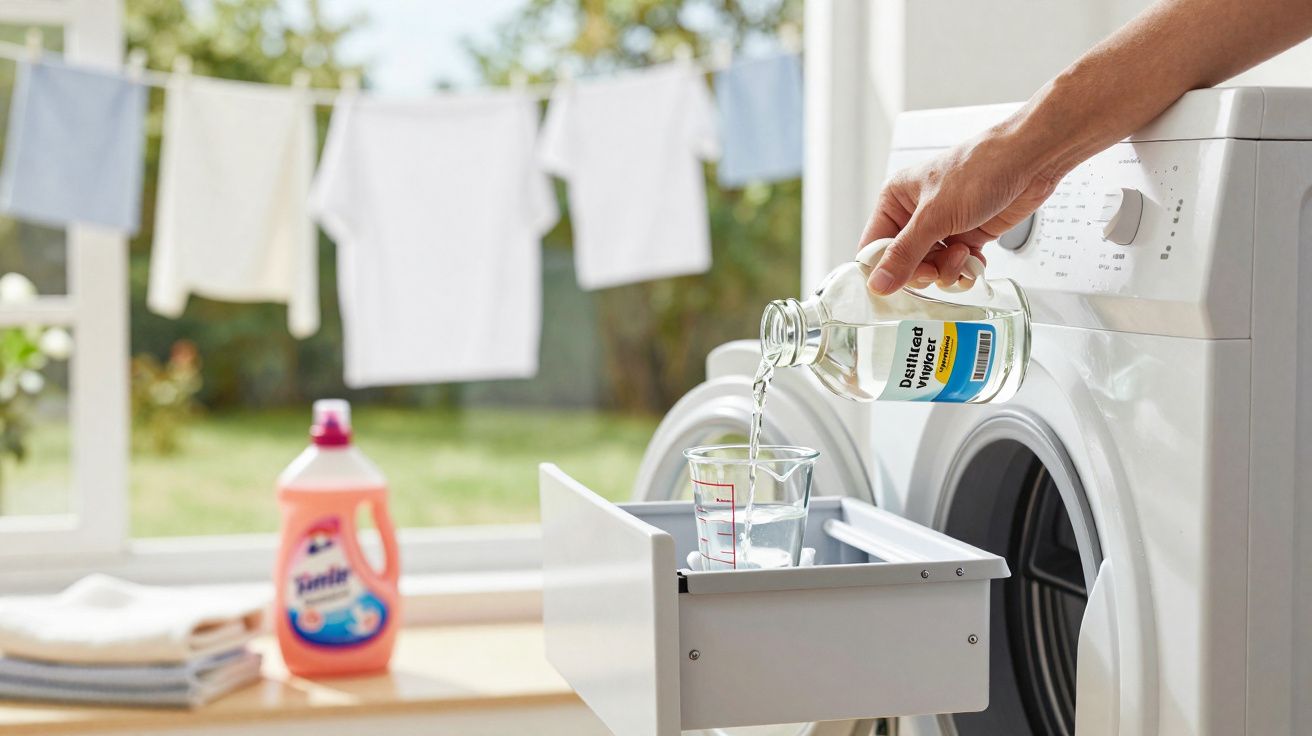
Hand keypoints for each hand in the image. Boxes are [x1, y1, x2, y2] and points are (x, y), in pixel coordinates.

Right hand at [859, 129, 1060, 294]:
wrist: (1029, 161)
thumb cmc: (980, 169)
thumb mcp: (934, 216)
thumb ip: (905, 254)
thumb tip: (878, 284)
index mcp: (896, 200)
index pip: (874, 247)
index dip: (884, 269)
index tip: (898, 284)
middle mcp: (916, 215)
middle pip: (903, 264)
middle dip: (923, 270)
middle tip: (937, 268)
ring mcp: (942, 227)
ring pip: (931, 269)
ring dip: (948, 270)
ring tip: (963, 253)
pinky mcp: (966, 236)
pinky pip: (955, 268)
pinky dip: (965, 270)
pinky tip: (975, 260)